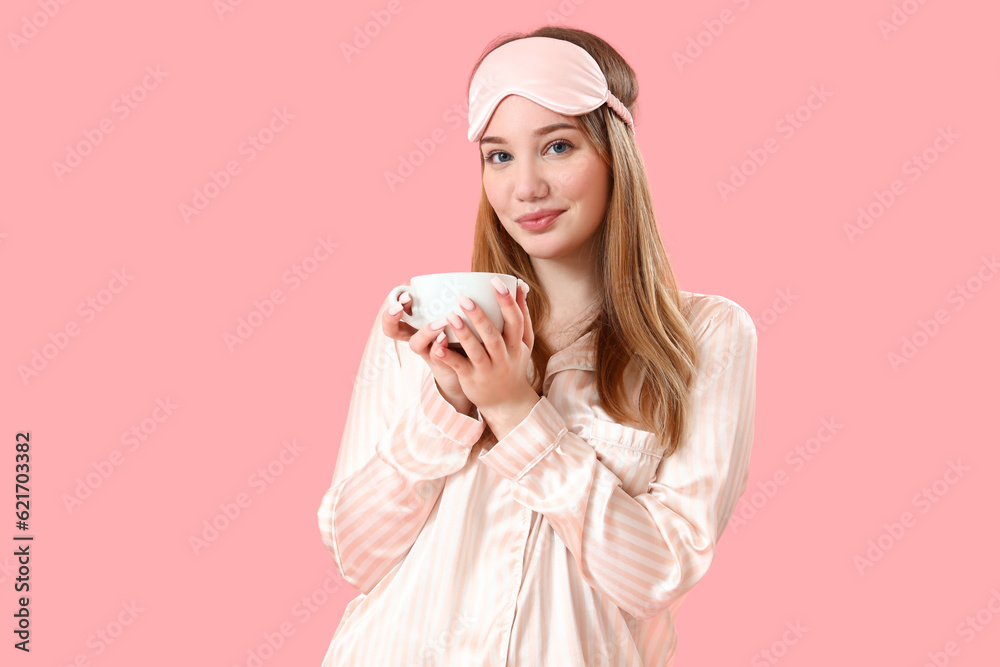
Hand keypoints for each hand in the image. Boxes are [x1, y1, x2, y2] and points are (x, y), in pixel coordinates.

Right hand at [382, 281, 471, 414]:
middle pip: (392, 329)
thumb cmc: (461, 336)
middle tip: (398, 307)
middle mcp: (417, 337)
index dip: (394, 299)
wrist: (469, 369)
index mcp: (417, 321)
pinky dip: (439, 350)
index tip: (403, 288)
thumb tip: (471, 274)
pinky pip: (436, 358)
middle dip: (391, 318)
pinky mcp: (440, 365)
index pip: (397, 308)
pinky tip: (444, 341)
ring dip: (426, 331)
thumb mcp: (454, 315)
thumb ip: (457, 299)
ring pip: (416, 343)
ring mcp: (427, 352)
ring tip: (439, 322)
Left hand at [431, 278, 538, 434]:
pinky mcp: (472, 380)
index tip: (497, 282)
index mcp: (517, 345)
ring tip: (450, 316)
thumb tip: (520, 286)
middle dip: (480, 317)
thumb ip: (522, 316)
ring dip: (464, 334)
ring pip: (476, 351)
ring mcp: (488, 370)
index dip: (508, 302)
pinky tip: (437, 347)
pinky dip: (448, 357)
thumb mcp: (523, 343)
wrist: (508, 402)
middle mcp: (504, 357)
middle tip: (464, 297)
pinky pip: (459, 367)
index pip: (516, 321)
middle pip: (493, 336)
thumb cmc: (512, 365)